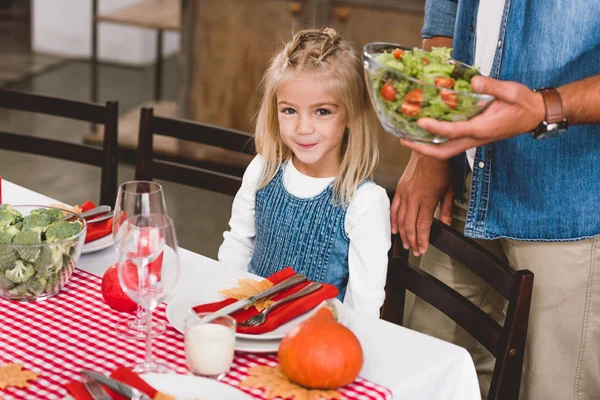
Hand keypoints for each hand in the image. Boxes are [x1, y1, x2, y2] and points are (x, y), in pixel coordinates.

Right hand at [391, 153, 453, 255]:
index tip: (422, 249)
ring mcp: (405, 194)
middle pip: (410, 225)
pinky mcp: (399, 190)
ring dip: (403, 234)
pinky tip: (395, 229)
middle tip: (415, 250)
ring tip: (406, 243)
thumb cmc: (440, 170)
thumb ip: (447, 210)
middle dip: (412, 241)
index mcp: (428, 199)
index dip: (422, 240)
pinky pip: (394, 209)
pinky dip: (393, 221)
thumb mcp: (449, 191)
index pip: (423, 225)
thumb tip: (446, 225)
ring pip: (400, 219)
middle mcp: (414, 198)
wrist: (428, 153)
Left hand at [400, 76, 545, 159]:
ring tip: (407, 138)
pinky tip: (424, 131)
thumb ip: (491, 86)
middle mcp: (475, 138)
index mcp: (482, 129)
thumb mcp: (511, 90)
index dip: (435, 128)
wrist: (535, 115)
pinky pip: (450, 144)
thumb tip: (473, 81)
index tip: (420, 121)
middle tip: (403, 140)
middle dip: (422, 149)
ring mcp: (473, 141)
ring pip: (445, 151)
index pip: (454, 131)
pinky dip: (435, 141)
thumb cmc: (523, 103)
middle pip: (443, 152)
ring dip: (425, 147)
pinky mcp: (473, 138)